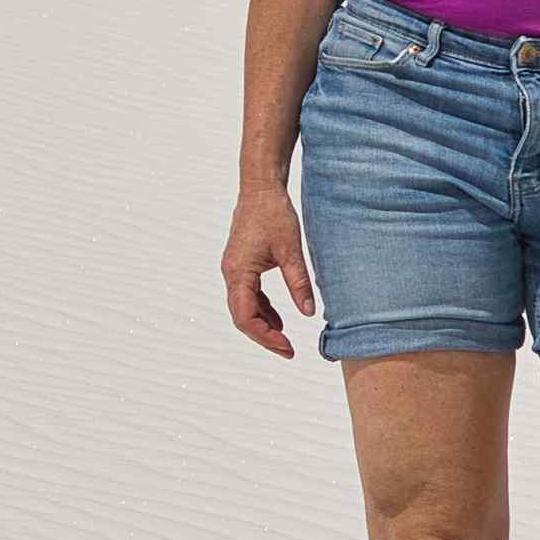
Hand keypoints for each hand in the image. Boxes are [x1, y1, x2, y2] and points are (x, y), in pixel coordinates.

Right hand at [221, 181, 318, 355]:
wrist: (260, 189)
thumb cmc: (273, 214)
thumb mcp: (291, 250)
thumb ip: (298, 283)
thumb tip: (307, 313)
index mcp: (239, 272)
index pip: (246, 317)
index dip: (265, 337)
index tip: (287, 347)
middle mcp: (231, 274)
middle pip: (242, 317)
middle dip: (264, 337)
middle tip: (288, 351)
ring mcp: (234, 269)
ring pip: (244, 308)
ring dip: (262, 324)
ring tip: (284, 339)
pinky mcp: (241, 265)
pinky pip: (247, 295)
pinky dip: (261, 309)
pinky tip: (278, 318)